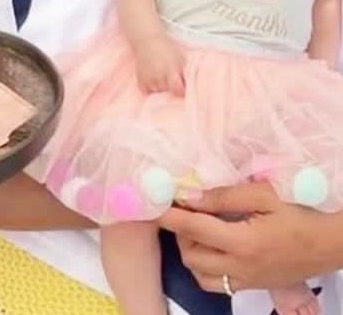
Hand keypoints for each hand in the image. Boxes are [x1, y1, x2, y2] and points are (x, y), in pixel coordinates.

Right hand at [133, 35, 184, 95]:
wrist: (147, 41)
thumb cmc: (167, 48)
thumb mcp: (180, 59)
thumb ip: (183, 73)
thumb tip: (185, 85)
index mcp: (170, 70)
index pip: (177, 90)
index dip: (181, 90)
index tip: (182, 87)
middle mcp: (159, 76)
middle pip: (167, 91)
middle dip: (170, 87)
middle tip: (171, 79)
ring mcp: (148, 78)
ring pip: (157, 92)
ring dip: (160, 89)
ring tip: (161, 79)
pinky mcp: (140, 79)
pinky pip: (146, 91)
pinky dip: (150, 89)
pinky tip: (153, 82)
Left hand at [160, 182, 342, 292]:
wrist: (335, 241)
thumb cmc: (302, 210)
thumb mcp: (264, 195)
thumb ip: (223, 196)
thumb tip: (189, 195)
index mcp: (243, 243)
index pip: (193, 229)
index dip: (170, 215)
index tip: (155, 202)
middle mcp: (242, 267)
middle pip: (191, 255)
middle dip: (180, 232)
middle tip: (184, 209)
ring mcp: (248, 281)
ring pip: (201, 274)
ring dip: (191, 250)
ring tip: (198, 226)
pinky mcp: (255, 286)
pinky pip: (218, 283)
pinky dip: (206, 266)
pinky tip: (213, 245)